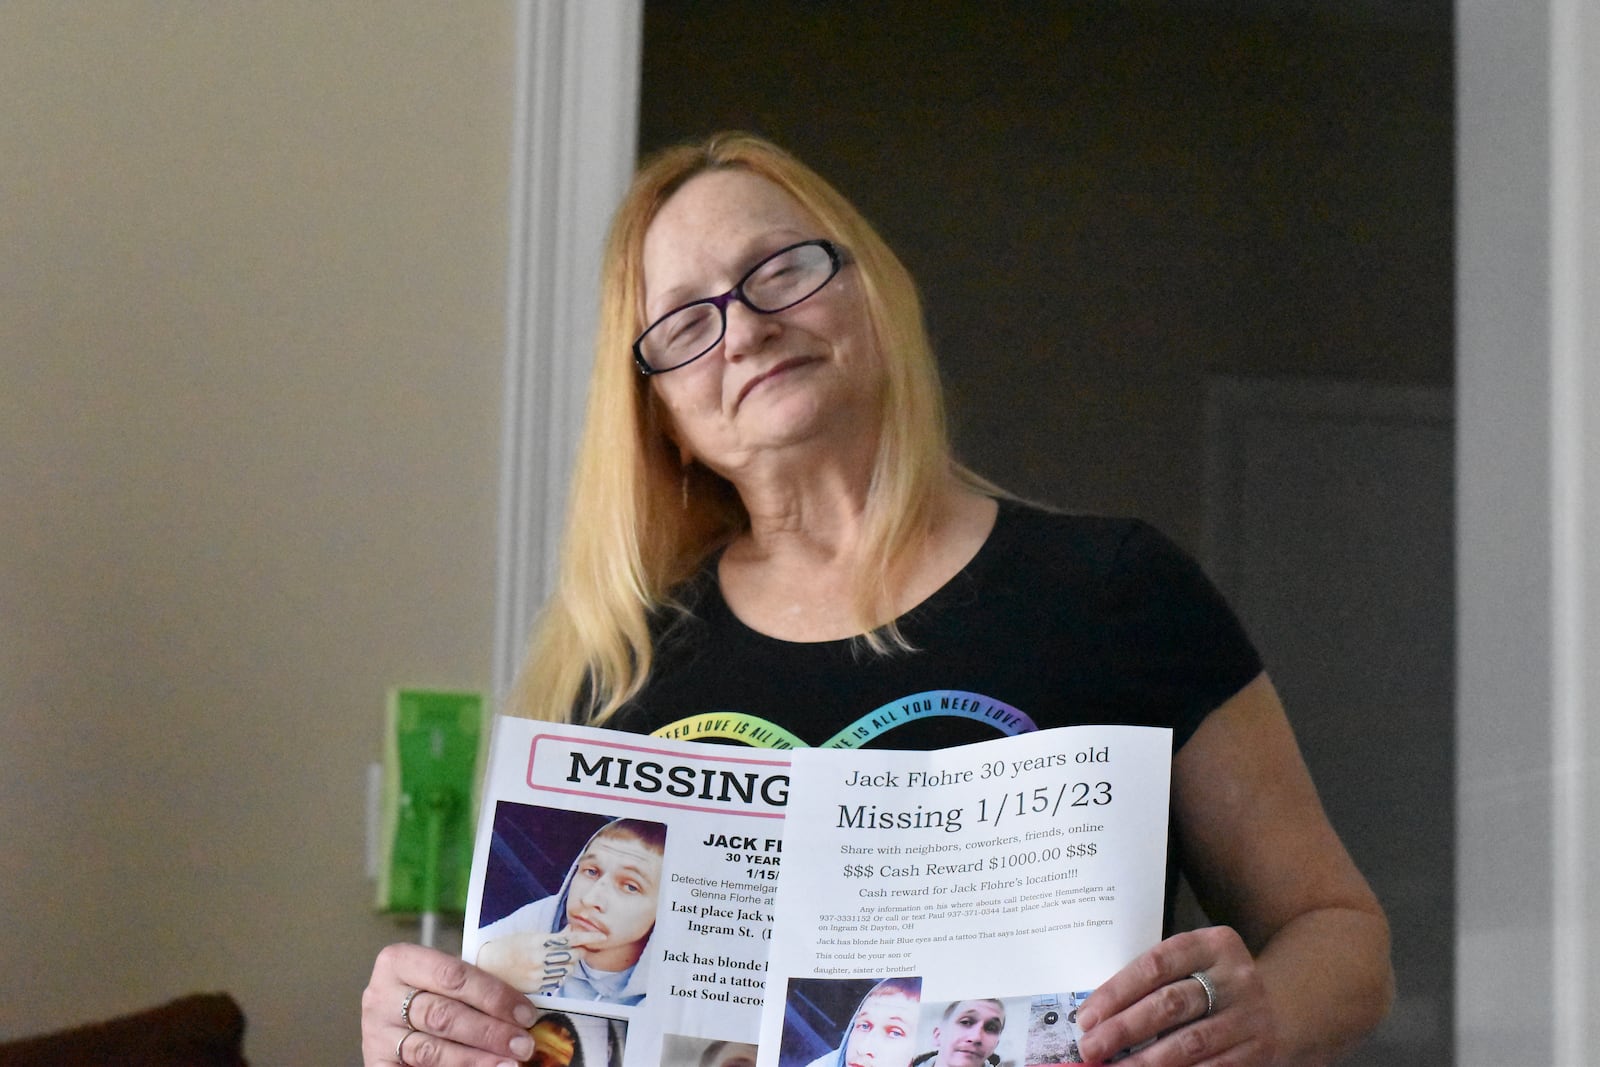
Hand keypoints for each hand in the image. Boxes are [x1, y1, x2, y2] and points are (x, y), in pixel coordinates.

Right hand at [361, 942, 537, 1066]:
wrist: (395, 1022)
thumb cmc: (430, 994)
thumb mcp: (445, 982)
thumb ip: (474, 989)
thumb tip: (522, 1012)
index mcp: (399, 961)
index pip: (453, 975)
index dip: (493, 996)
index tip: (526, 1014)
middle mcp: (380, 996)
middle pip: (443, 1014)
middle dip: (490, 1031)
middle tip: (523, 1044)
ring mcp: (376, 1033)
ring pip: (432, 1049)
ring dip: (476, 1059)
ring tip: (509, 1063)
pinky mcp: (378, 1064)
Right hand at [476, 925, 606, 992]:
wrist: (487, 965)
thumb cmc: (508, 946)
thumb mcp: (530, 936)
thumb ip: (552, 936)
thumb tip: (572, 930)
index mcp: (538, 942)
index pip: (571, 939)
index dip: (589, 937)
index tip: (602, 937)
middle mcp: (540, 959)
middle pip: (574, 956)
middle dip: (580, 951)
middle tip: (580, 948)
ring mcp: (538, 975)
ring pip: (568, 970)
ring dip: (571, 964)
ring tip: (561, 959)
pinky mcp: (536, 988)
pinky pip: (558, 982)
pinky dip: (560, 975)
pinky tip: (552, 970)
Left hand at [1075, 926, 1277, 1066]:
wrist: (1284, 1003)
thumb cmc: (1215, 982)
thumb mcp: (1194, 963)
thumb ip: (1154, 981)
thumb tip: (1097, 1016)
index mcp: (1212, 944)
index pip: (1155, 964)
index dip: (1117, 992)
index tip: (1086, 1017)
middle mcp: (1235, 976)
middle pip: (1170, 1004)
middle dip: (1124, 1029)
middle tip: (1091, 1048)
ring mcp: (1251, 1015)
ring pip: (1190, 1042)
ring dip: (1147, 1062)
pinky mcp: (1260, 1050)